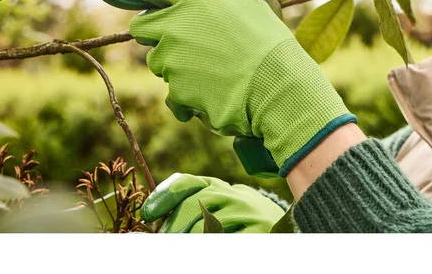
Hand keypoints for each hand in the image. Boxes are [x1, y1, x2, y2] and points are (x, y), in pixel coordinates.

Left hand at [94, 0, 355, 175]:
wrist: (278, 90)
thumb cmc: (271, 46)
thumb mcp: (253, 10)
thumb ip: (223, 7)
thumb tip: (222, 14)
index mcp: (194, 0)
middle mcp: (175, 27)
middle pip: (142, 26)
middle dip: (157, 33)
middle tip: (189, 40)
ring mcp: (172, 61)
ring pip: (160, 62)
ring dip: (179, 67)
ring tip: (215, 72)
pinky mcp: (176, 92)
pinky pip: (174, 94)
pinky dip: (190, 96)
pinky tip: (216, 94)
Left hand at [141, 173, 285, 232]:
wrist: (284, 225)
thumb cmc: (238, 217)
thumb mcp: (218, 203)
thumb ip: (192, 201)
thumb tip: (153, 214)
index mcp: (219, 187)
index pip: (188, 183)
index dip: (164, 196)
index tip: (147, 214)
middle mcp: (233, 195)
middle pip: (194, 204)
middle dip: (173, 226)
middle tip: (163, 239)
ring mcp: (247, 214)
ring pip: (208, 225)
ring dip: (190, 236)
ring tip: (180, 244)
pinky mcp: (258, 232)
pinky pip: (226, 239)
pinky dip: (211, 243)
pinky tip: (206, 247)